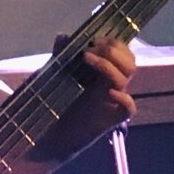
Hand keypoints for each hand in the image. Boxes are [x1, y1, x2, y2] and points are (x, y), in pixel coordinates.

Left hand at [29, 39, 139, 161]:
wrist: (44, 137)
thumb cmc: (49, 104)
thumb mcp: (51, 75)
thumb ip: (59, 56)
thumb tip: (63, 36)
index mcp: (100, 73)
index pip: (121, 53)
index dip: (113, 43)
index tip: (94, 39)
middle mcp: (109, 85)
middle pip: (129, 63)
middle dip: (114, 51)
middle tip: (92, 48)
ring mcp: (110, 102)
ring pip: (126, 79)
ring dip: (111, 66)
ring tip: (88, 59)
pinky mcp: (110, 119)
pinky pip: (128, 108)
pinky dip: (124, 98)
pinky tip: (109, 93)